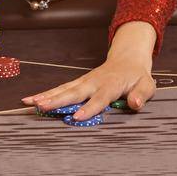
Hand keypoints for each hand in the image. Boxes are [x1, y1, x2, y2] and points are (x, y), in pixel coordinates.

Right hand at [22, 26, 156, 121]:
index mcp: (111, 85)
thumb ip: (141, 95)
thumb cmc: (137, 75)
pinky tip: (32, 100)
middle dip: (56, 100)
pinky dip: (46, 93)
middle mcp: (94, 82)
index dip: (88, 108)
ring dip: (46, 95)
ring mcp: (84, 81)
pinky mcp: (78, 83)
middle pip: (74, 92)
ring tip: (29, 102)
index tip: (76, 117)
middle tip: (41, 107)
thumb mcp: (147, 85)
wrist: (128, 58)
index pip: (99, 98)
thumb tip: (134, 104)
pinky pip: (61, 88)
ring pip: (63, 89)